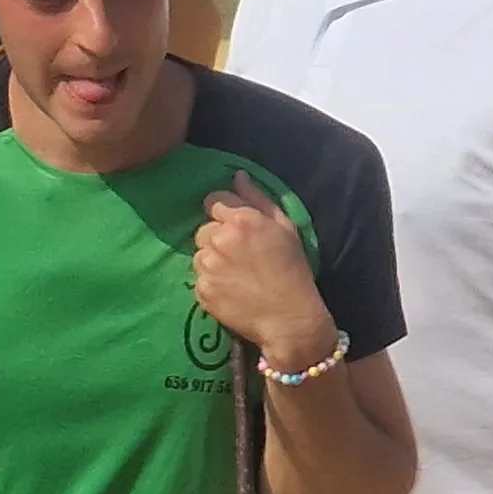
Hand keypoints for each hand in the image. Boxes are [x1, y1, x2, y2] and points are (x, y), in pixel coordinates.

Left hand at [191, 172, 335, 374]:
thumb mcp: (285, 228)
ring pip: (198, 253)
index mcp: (242, 220)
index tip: (236, 228)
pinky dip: (211, 281)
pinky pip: (198, 277)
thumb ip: (258, 199)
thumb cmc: (293, 270)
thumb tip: (237, 176)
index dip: (224, 214)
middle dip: (217, 238)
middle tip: (240, 255)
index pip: (213, 201)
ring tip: (237, 274)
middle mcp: (220, 239)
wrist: (289, 318)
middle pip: (203, 229)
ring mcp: (208, 266)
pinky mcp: (201, 289)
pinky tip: (232, 289)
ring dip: (212, 260)